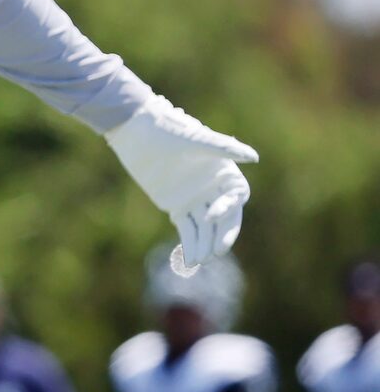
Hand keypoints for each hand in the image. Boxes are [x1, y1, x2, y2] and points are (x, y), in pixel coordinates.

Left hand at [106, 96, 255, 269]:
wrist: (137, 131)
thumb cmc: (169, 130)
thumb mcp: (195, 139)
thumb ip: (223, 148)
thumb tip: (254, 158)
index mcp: (224, 172)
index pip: (236, 196)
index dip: (228, 207)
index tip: (211, 214)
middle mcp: (213, 188)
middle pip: (225, 217)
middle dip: (222, 234)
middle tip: (217, 252)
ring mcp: (196, 199)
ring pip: (205, 227)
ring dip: (205, 244)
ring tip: (201, 261)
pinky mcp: (177, 207)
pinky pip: (187, 230)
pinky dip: (190, 244)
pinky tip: (191, 260)